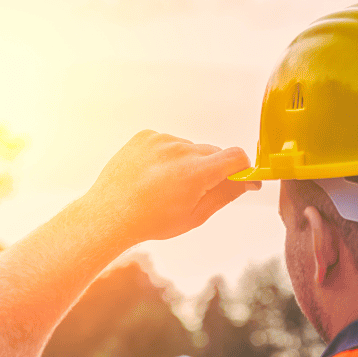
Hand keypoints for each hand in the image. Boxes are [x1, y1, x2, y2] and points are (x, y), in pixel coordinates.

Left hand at [82, 130, 260, 244]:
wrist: (110, 214)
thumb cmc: (151, 221)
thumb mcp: (194, 216)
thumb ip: (225, 195)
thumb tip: (247, 182)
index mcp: (196, 172)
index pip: (236, 156)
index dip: (242, 168)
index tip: (241, 178)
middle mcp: (180, 150)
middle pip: (212, 152)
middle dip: (212, 169)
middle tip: (194, 191)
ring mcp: (161, 140)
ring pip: (189, 148)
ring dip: (186, 162)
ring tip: (165, 186)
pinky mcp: (146, 136)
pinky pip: (167, 142)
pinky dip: (166, 156)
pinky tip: (152, 175)